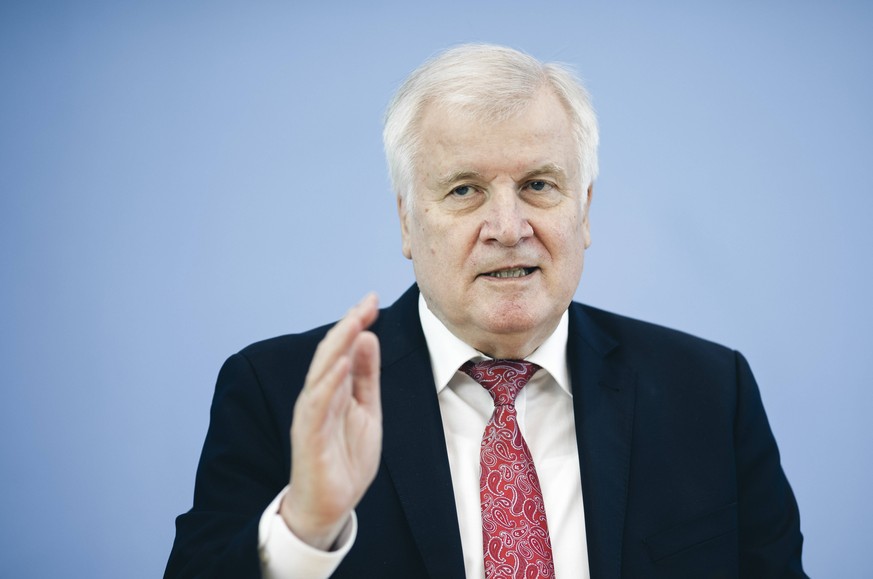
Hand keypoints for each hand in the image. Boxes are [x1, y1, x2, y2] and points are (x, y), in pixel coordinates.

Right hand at [280, 293, 381, 549]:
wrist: (330, 506)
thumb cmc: (345, 458)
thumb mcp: (367, 410)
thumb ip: (366, 376)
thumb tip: (369, 336)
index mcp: (334, 389)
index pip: (343, 349)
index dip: (355, 323)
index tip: (371, 298)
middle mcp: (319, 397)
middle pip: (330, 354)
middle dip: (348, 326)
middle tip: (365, 302)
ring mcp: (311, 416)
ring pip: (321, 374)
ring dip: (337, 347)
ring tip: (353, 323)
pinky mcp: (309, 437)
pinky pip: (316, 406)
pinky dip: (327, 384)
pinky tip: (339, 366)